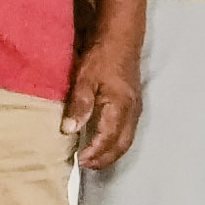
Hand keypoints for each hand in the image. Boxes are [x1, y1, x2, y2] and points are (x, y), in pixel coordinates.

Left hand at [62, 33, 143, 169]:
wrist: (121, 37)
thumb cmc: (102, 56)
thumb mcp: (84, 78)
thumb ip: (79, 105)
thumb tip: (69, 130)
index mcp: (119, 106)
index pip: (108, 138)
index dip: (94, 153)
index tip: (79, 161)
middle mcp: (131, 111)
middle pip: (122, 144)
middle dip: (105, 159)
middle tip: (86, 166)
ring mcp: (135, 108)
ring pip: (127, 139)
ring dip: (111, 153)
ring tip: (93, 159)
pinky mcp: (134, 104)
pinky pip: (128, 131)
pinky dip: (116, 142)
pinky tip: (104, 141)